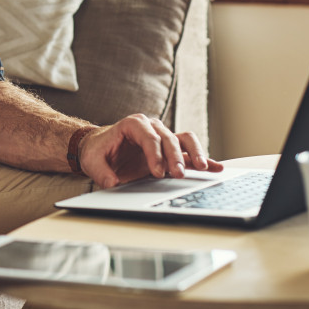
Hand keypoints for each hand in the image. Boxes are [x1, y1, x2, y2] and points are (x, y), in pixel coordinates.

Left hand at [77, 114, 222, 188]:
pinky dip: (203, 158)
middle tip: (178, 174)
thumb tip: (112, 184)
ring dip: (194, 153)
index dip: (155, 154)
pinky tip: (215, 168)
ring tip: (201, 168)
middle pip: (169, 138)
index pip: (149, 137)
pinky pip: (190, 150)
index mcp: (132, 124)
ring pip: (184, 139)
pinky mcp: (171, 149)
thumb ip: (102, 173)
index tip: (157, 173)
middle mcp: (151, 127)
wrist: (101, 148)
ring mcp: (163, 136)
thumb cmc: (98, 151)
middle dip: (175, 157)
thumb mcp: (93, 161)